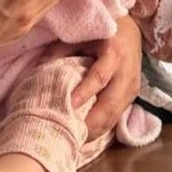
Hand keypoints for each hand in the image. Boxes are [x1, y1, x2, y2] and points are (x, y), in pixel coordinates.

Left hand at [47, 15, 143, 140]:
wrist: (133, 30)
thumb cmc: (104, 31)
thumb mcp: (84, 35)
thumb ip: (62, 49)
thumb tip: (38, 68)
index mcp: (114, 54)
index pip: (99, 78)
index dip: (83, 93)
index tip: (66, 106)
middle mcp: (127, 73)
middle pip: (110, 105)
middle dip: (89, 123)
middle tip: (68, 135)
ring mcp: (133, 87)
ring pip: (115, 116)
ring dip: (95, 131)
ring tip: (74, 141)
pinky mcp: (133, 95)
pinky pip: (117, 116)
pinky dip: (102, 127)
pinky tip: (86, 135)